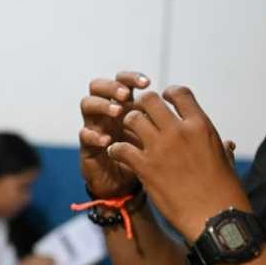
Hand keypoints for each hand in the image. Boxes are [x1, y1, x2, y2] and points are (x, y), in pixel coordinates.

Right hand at [79, 72, 150, 196]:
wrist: (129, 187)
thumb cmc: (145, 157)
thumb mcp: (156, 136)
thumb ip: (162, 118)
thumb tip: (181, 102)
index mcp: (123, 105)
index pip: (122, 81)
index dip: (131, 77)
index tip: (147, 83)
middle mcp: (106, 112)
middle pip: (98, 86)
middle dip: (112, 86)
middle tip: (126, 95)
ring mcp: (95, 127)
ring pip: (87, 104)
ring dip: (102, 105)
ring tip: (117, 112)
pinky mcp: (87, 147)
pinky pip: (84, 135)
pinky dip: (94, 135)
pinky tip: (107, 140)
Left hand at [108, 85, 248, 239]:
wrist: (215, 218)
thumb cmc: (225, 191)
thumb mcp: (226, 161)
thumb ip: (222, 147)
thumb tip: (227, 143)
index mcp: (201, 126)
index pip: (180, 93)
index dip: (168, 93)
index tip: (163, 99)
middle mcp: (179, 131)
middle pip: (150, 100)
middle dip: (142, 105)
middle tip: (139, 115)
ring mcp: (160, 148)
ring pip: (131, 119)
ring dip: (127, 125)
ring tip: (127, 134)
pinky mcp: (145, 167)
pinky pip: (120, 148)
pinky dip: (115, 149)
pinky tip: (117, 154)